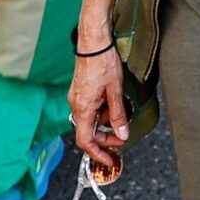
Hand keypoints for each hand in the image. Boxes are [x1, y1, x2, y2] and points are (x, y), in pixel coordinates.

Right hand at [68, 34, 129, 177]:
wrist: (93, 40)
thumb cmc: (102, 61)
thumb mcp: (115, 91)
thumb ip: (118, 115)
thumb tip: (122, 134)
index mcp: (83, 107)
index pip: (85, 140)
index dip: (97, 153)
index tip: (109, 159)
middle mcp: (76, 104)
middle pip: (88, 131)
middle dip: (106, 137)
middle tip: (122, 136)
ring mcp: (77, 96)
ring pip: (90, 119)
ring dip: (105, 121)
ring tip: (121, 112)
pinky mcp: (80, 90)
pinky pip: (89, 108)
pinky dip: (102, 110)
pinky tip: (113, 100)